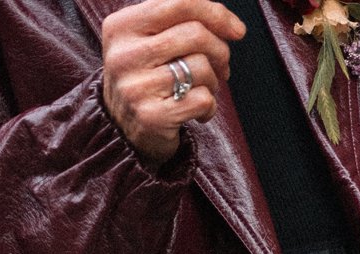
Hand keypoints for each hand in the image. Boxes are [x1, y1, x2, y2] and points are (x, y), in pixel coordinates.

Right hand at [101, 0, 244, 164]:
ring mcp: (136, 86)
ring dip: (214, 81)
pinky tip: (199, 112)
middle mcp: (124, 54)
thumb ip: (178, 23)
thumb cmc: (148, 81)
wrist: (123, 134)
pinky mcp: (152, 116)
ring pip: (201, 67)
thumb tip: (230, 24)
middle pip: (195, 34)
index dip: (214, 13)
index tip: (237, 30)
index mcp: (122, 26)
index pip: (178, 4)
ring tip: (204, 89)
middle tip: (222, 67)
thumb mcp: (148, 42)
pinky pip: (202, 99)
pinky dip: (210, 107)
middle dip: (220, 51)